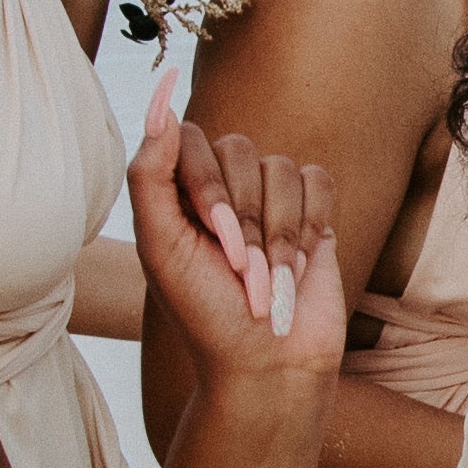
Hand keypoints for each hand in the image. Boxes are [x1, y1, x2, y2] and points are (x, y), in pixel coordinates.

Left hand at [124, 114, 337, 388]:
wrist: (269, 364)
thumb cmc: (206, 314)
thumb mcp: (160, 247)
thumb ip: (149, 173)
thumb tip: (159, 103)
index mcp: (177, 192)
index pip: (192, 139)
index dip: (208, 186)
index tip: (211, 240)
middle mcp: (222, 187)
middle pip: (240, 149)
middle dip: (245, 218)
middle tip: (241, 271)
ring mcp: (269, 198)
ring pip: (282, 168)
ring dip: (278, 234)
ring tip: (271, 278)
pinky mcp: (312, 213)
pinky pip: (318, 180)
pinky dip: (310, 225)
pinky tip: (300, 263)